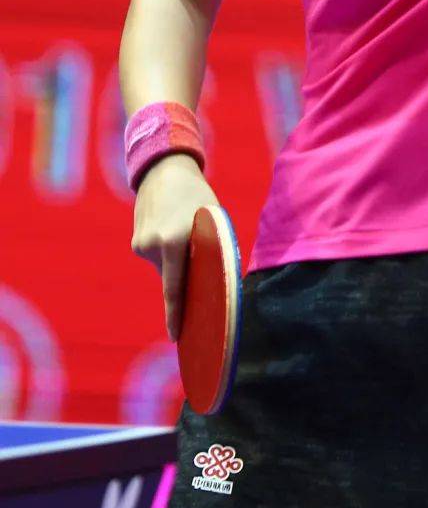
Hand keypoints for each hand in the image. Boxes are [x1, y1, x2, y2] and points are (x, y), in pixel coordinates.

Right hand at [131, 154, 223, 341]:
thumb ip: (209, 249)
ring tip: (185, 231)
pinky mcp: (136, 244)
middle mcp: (154, 246)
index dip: (176, 314)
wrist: (163, 170)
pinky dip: (168, 253)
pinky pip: (158, 258)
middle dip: (187, 282)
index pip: (175, 287)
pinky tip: (172, 230)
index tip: (176, 336)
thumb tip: (212, 283)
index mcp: (175, 240)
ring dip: (178, 260)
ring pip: (166, 268)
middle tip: (199, 276)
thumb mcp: (211, 219)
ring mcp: (141, 245)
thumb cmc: (197, 196)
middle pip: (175, 279)